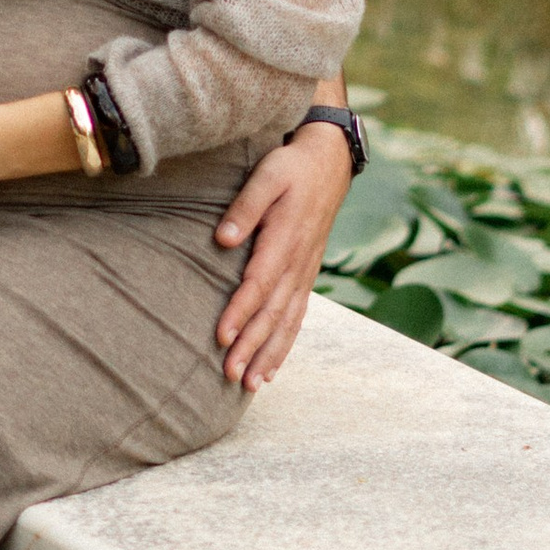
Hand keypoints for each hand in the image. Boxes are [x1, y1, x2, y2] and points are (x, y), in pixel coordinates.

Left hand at [214, 118, 355, 390]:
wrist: (329, 164)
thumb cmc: (291, 167)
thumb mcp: (267, 176)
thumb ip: (246, 207)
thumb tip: (223, 239)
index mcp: (286, 239)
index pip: (259, 283)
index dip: (240, 311)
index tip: (221, 336)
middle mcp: (298, 263)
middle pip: (272, 312)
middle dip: (251, 346)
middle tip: (230, 374)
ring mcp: (305, 273)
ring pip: (286, 322)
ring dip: (268, 354)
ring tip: (250, 384)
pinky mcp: (306, 276)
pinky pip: (296, 318)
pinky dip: (284, 346)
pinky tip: (271, 370)